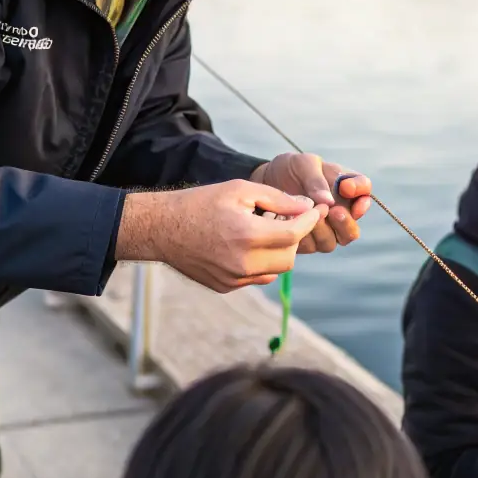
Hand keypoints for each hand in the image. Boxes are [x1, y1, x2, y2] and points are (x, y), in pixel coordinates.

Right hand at [116, 181, 321, 292]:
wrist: (163, 228)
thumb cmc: (201, 202)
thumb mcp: (240, 190)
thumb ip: (278, 199)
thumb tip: (307, 207)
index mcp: (246, 235)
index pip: (294, 234)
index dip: (310, 220)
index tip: (315, 210)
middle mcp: (242, 263)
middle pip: (289, 256)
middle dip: (294, 237)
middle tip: (287, 219)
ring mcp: (233, 279)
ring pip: (276, 270)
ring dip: (279, 251)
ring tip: (266, 230)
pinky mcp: (226, 286)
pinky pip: (257, 277)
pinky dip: (261, 262)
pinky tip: (247, 244)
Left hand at [252, 154, 371, 253]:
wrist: (266, 182)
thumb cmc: (291, 170)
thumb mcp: (303, 164)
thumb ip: (317, 180)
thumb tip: (328, 201)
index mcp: (347, 189)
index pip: (364, 191)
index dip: (360, 192)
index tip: (348, 188)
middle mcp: (341, 213)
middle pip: (353, 230)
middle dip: (345, 223)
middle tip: (334, 211)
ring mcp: (325, 231)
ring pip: (332, 242)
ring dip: (322, 230)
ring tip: (309, 215)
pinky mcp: (308, 242)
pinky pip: (310, 246)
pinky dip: (303, 235)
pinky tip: (292, 222)